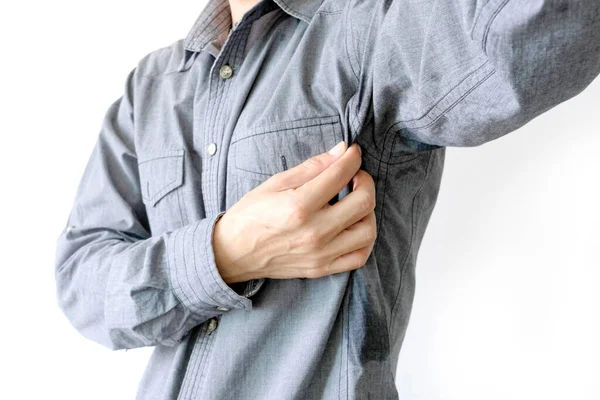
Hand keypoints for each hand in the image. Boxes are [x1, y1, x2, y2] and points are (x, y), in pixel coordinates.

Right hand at [213, 141, 376, 282]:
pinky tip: (355, 226)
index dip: (352, 158)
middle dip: (366, 181)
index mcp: (299, 205)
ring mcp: (321, 253)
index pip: (341, 174)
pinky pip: (359, 257)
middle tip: (355, 175)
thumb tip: (341, 150)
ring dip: (368, 211)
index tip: (352, 153)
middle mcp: (314, 231)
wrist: (234, 252)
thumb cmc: (252, 214)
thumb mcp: (275, 182)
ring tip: (355, 201)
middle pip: (363, 202)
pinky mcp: (322, 268)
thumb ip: (312, 166)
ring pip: (368, 231)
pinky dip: (365, 239)